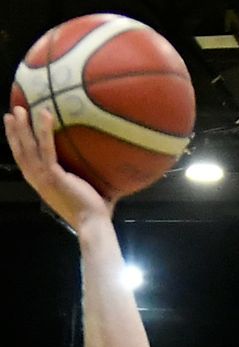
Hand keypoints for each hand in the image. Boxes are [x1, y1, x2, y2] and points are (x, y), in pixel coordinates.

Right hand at [4, 106, 113, 231]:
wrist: (93, 225)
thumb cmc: (94, 213)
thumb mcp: (84, 192)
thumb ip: (87, 182)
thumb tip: (106, 172)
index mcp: (43, 186)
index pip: (26, 163)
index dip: (18, 146)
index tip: (15, 131)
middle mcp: (39, 182)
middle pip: (21, 153)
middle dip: (14, 133)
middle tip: (12, 114)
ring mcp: (44, 178)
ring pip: (28, 148)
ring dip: (22, 128)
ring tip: (21, 109)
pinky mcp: (54, 176)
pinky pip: (46, 149)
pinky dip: (44, 131)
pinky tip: (45, 114)